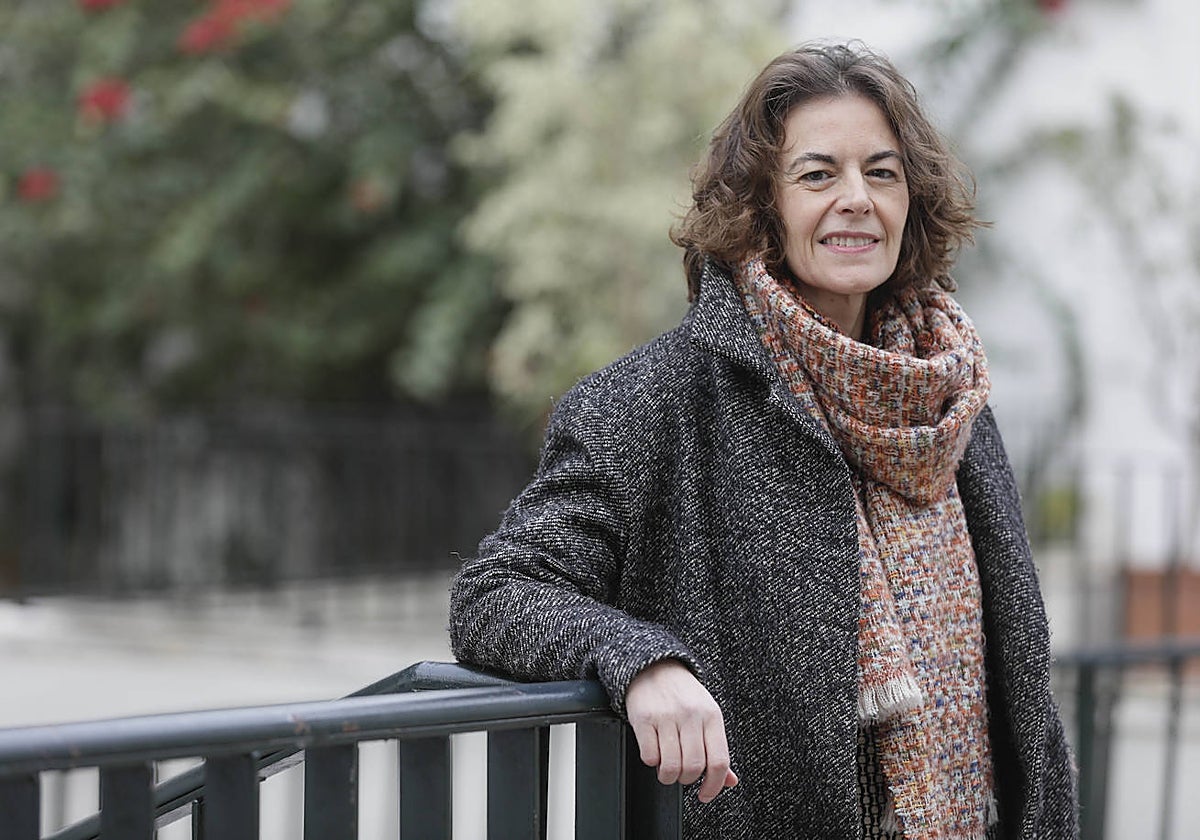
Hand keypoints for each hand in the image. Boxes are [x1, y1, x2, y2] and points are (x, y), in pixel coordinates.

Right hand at [624, 659, 738, 802]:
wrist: (654, 667)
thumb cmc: (683, 695)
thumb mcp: (707, 715)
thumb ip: (717, 748)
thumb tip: (729, 780)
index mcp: (712, 716)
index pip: (719, 761)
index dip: (714, 785)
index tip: (706, 794)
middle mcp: (691, 715)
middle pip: (693, 767)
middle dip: (687, 779)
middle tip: (683, 774)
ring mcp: (667, 716)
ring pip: (671, 766)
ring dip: (668, 776)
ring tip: (667, 769)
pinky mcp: (644, 718)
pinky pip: (649, 756)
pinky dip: (651, 761)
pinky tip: (655, 752)